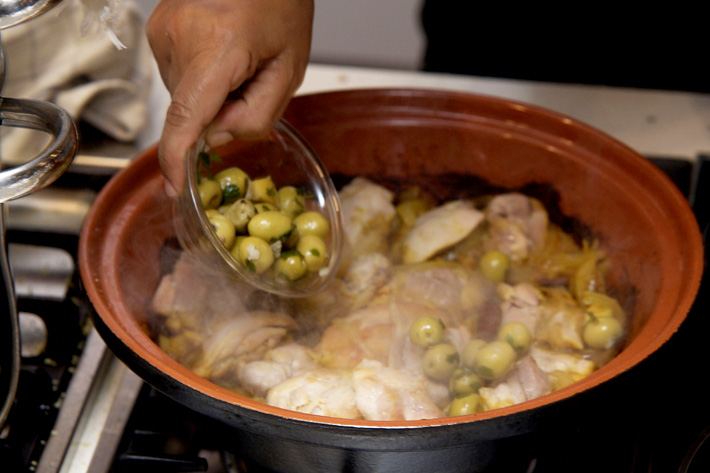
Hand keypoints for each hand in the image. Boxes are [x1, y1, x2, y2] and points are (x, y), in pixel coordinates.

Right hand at [147, 0, 313, 191]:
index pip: (185, 118)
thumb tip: (218, 137)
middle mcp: (178, 39)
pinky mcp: (157, 28)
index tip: (176, 187)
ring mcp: (162, 31)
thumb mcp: (289, 68)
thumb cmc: (282, 6)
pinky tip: (221, 51)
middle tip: (251, 81)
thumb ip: (257, 114)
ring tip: (237, 58)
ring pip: (183, 93)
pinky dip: (200, 76)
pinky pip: (177, 73)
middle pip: (189, 109)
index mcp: (217, 48)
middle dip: (219, 112)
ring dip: (210, 93)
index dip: (176, 159)